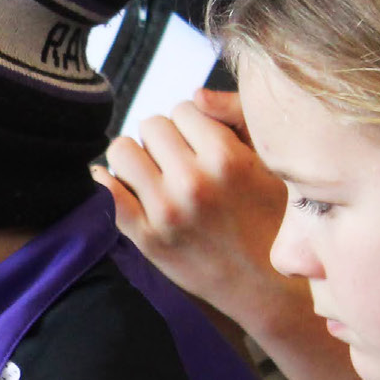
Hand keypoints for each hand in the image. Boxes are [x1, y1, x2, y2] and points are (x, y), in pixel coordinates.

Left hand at [96, 90, 307, 340]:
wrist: (266, 285)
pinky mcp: (147, 239)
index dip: (191, 122)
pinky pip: (107, 193)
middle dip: (163, 137)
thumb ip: (237, 118)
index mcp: (228, 158)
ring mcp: (165, 213)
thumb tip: (194, 94)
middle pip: (151, 125)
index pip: (184, 108)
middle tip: (177, 159)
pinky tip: (119, 183)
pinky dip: (106, 181)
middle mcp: (193, 183)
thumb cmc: (273, 217)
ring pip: (123, 151)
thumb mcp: (272, 163)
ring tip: (154, 172)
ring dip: (135, 155)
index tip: (200, 142)